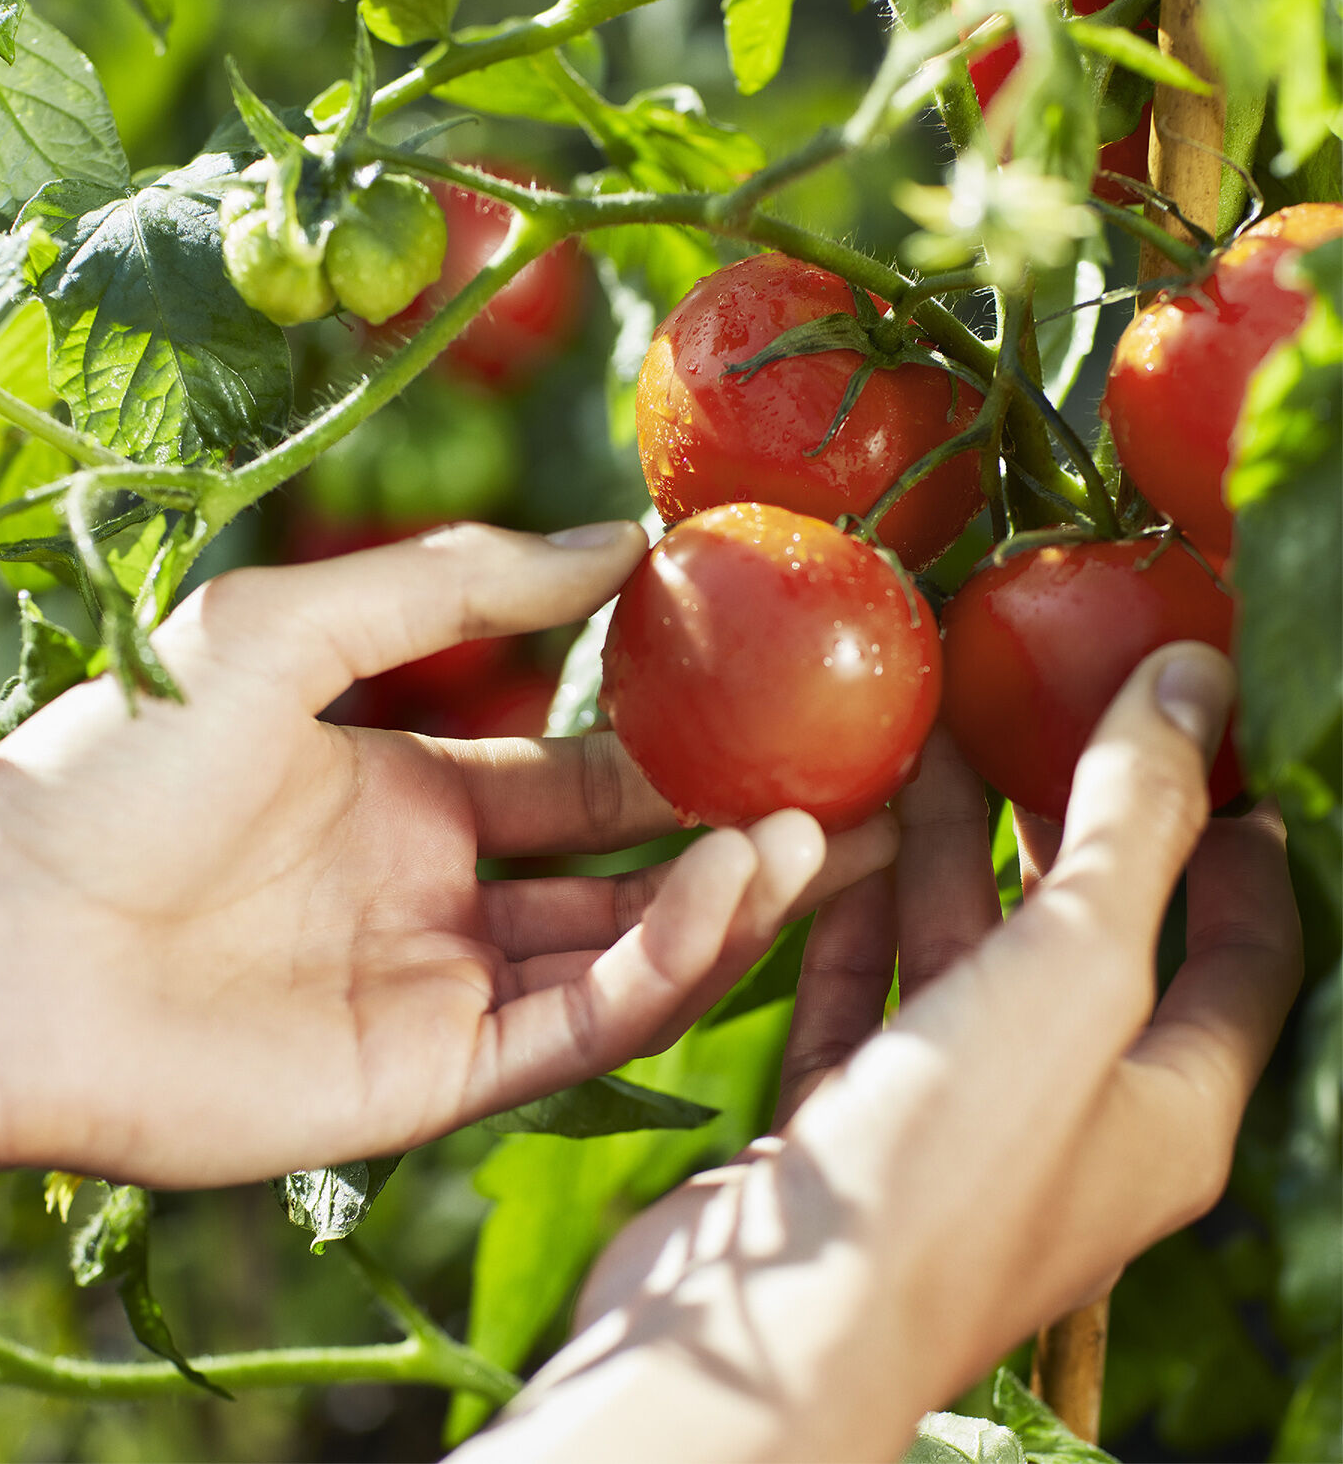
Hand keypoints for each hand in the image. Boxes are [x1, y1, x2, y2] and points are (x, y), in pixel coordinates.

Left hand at [0, 522, 895, 1200]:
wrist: (0, 934)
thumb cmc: (122, 759)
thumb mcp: (294, 625)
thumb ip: (456, 581)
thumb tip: (617, 540)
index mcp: (406, 792)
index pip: (577, 775)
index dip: (676, 743)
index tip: (774, 699)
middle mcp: (438, 894)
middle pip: (624, 869)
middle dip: (737, 831)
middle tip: (856, 784)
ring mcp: (441, 989)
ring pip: (622, 953)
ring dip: (727, 899)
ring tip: (823, 833)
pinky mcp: (434, 1079)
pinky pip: (581, 1022)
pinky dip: (665, 966)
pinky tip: (732, 889)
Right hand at [463, 644, 1300, 1463]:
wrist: (768, 1328)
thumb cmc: (947, 1166)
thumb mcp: (1072, 974)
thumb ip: (1132, 827)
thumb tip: (1191, 683)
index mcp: (1165, 1109)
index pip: (1242, 957)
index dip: (1239, 849)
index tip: (1210, 751)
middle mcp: (1066, 1124)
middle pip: (1086, 945)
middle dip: (1067, 827)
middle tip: (1043, 718)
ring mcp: (947, 1128)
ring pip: (961, 962)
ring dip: (949, 856)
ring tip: (927, 744)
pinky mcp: (843, 1126)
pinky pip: (863, 999)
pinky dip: (855, 919)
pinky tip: (832, 844)